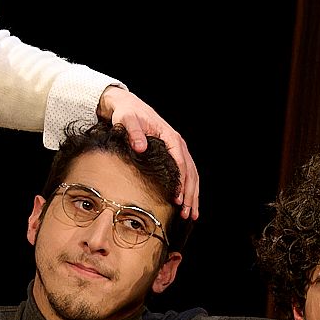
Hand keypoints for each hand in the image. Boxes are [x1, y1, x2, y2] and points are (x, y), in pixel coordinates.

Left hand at [98, 86, 199, 219]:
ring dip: (192, 195)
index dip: (181, 182)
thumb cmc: (127, 114)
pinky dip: (189, 189)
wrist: (127, 106)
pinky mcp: (174, 154)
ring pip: (192, 175)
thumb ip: (133, 132)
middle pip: (190, 172)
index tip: (178, 199)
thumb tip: (141, 147)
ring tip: (191, 214)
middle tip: (187, 213)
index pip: (181, 163)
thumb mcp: (127, 120)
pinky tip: (187, 202)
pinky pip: (186, 173)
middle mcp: (178, 143)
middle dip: (190, 194)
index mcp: (170, 137)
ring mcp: (177, 149)